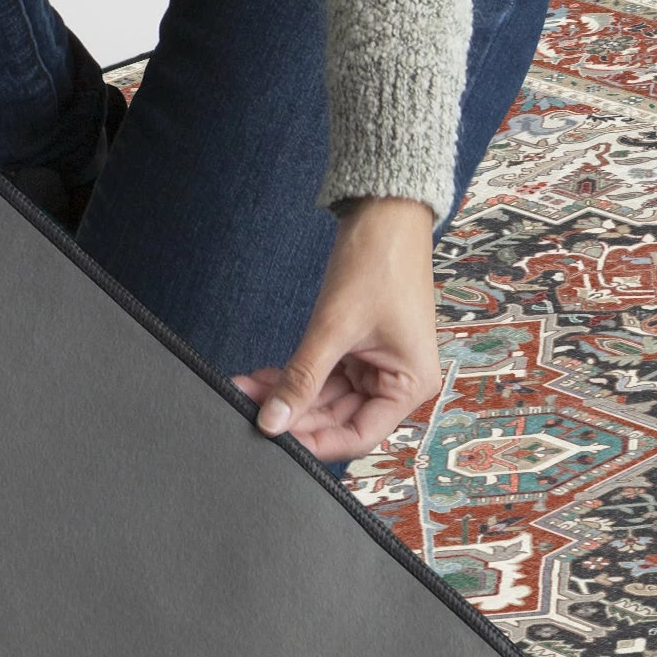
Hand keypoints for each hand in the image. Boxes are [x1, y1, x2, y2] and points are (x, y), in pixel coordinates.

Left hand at [230, 195, 441, 464]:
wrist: (385, 214)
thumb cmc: (379, 264)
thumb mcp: (334, 328)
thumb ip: (302, 378)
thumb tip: (273, 421)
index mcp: (410, 386)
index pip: (358, 436)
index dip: (316, 442)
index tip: (276, 440)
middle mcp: (398, 383)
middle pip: (338, 419)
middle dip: (293, 415)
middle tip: (250, 411)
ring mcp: (377, 368)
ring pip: (325, 399)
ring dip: (288, 395)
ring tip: (247, 389)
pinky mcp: (359, 351)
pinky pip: (323, 376)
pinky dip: (295, 377)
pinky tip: (262, 377)